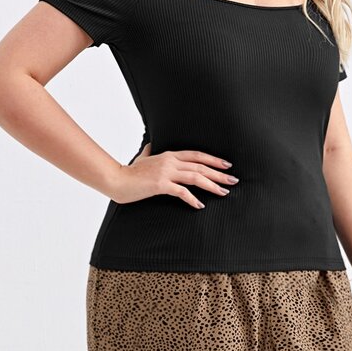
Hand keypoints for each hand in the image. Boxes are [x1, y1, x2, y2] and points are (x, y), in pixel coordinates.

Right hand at [109, 142, 238, 208]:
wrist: (117, 180)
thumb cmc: (130, 172)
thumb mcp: (142, 158)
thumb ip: (149, 152)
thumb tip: (150, 145)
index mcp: (169, 155)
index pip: (197, 155)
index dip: (213, 159)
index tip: (226, 165)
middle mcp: (170, 161)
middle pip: (201, 166)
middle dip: (219, 173)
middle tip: (233, 180)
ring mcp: (166, 172)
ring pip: (195, 177)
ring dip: (212, 185)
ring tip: (224, 192)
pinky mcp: (161, 185)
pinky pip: (182, 192)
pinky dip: (193, 199)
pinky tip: (200, 205)